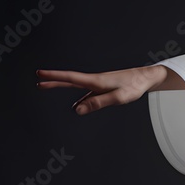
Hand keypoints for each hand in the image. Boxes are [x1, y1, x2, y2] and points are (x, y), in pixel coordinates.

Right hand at [35, 65, 164, 114]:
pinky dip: (79, 97)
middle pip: (70, 81)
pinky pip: (87, 93)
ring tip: (47, 86)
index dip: (54, 76)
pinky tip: (78, 104)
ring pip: (77, 87)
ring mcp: (99, 84)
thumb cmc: (134, 86)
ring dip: (62, 86)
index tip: (40, 74)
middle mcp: (95, 81)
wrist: (146, 78)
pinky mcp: (105, 88)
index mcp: (96, 81)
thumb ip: (97, 103)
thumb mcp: (117, 98)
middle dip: (53, 80)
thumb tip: (77, 110)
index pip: (70, 78)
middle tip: (38, 80)